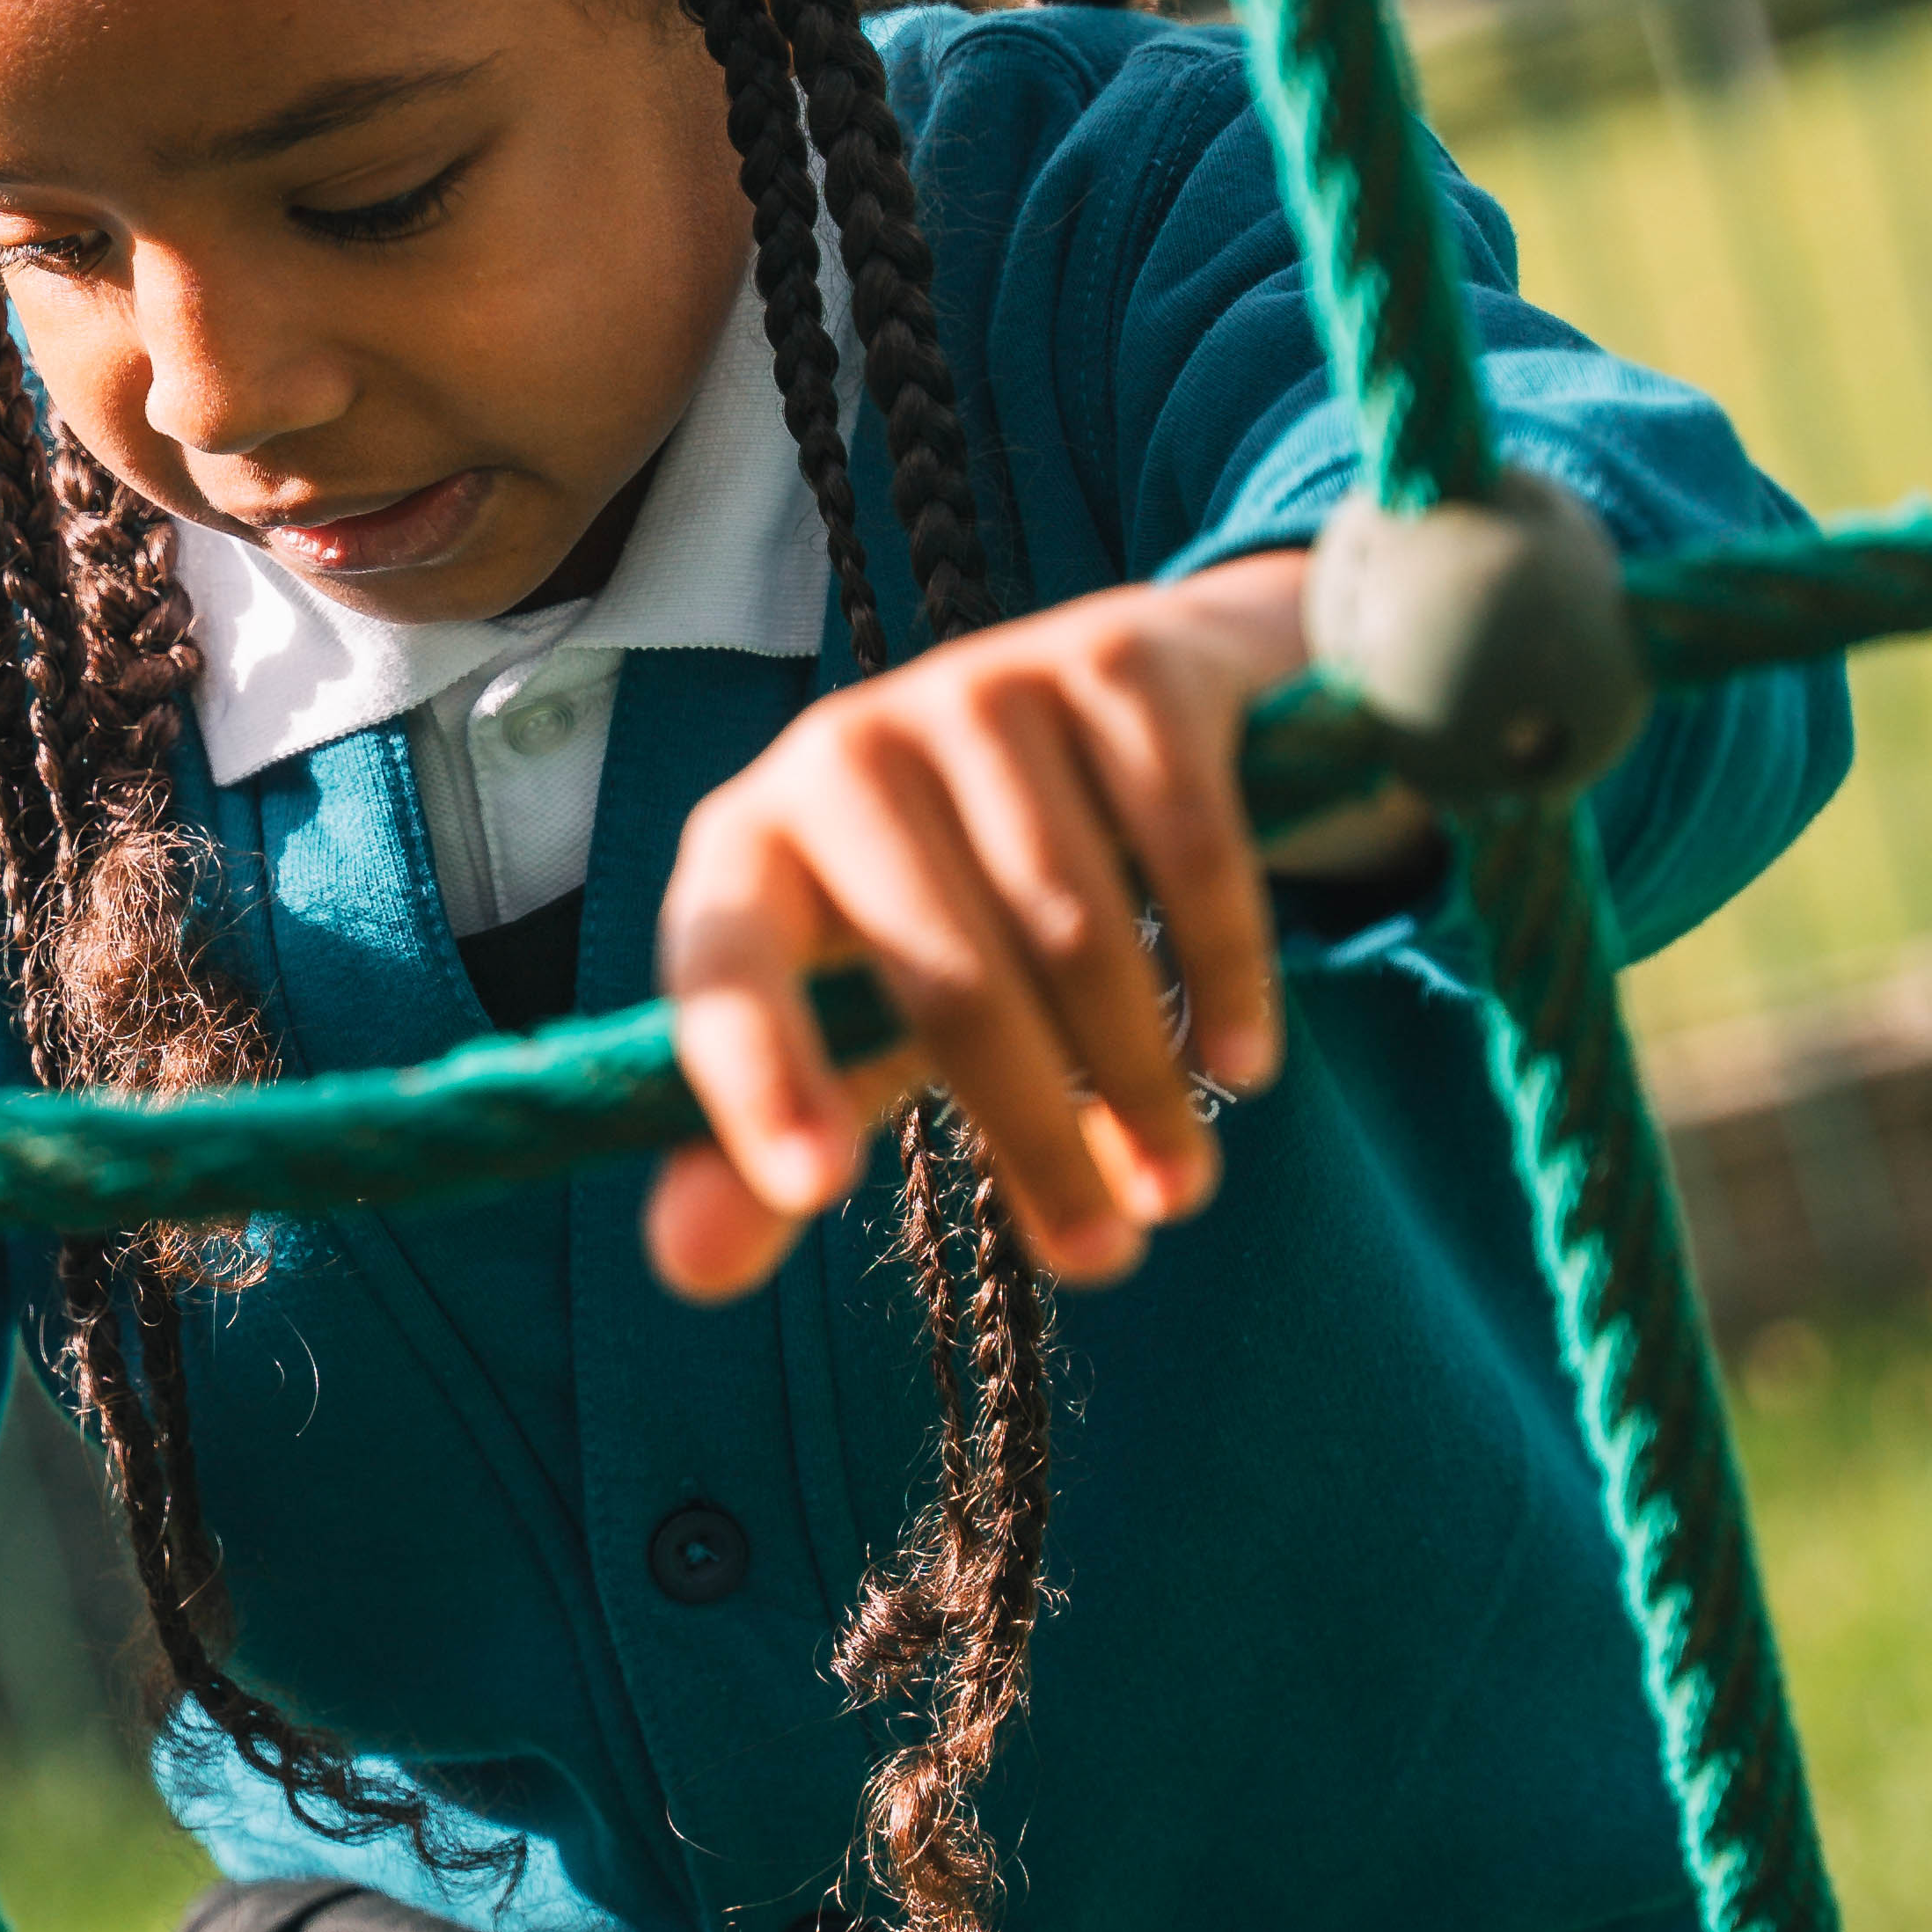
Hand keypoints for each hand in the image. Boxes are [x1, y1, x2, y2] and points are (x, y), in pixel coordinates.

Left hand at [647, 551, 1392, 1304]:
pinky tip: (1240, 1066)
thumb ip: (761, 1152)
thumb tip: (692, 1272)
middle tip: (1104, 1259)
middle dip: (1033, 1135)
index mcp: (748, 848)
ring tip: (1177, 1186)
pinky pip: (1183, 847)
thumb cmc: (950, 903)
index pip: (719, 964)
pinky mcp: (1115, 659)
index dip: (756, 1074)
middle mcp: (844, 751)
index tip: (816, 1186)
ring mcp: (981, 690)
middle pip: (946, 978)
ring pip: (1074, 929)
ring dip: (1139, 1081)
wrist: (1116, 698)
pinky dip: (1220, 970)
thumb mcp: (856, 1020)